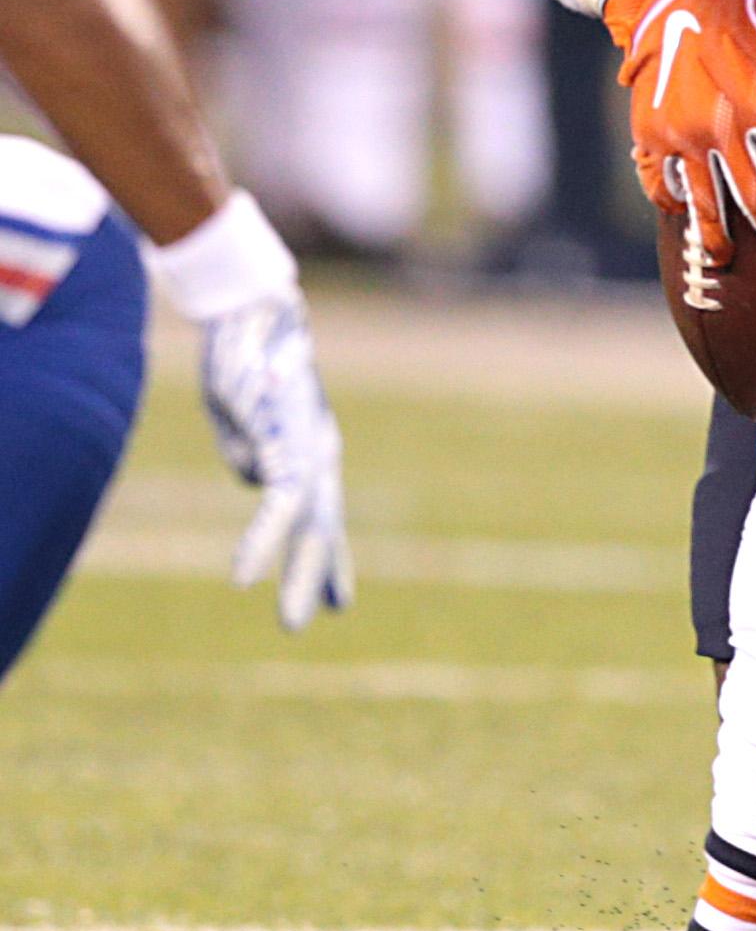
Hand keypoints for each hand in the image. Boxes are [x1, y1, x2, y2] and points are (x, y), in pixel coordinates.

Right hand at [200, 294, 351, 632]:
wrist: (253, 308)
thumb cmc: (245, 358)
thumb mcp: (241, 416)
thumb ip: (250, 452)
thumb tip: (258, 482)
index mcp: (310, 448)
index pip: (324, 514)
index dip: (331, 559)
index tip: (340, 602)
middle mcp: (318, 453)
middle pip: (323, 526)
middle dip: (318, 576)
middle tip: (316, 622)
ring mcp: (304, 449)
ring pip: (308, 525)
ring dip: (297, 576)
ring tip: (295, 622)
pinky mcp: (283, 445)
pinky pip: (276, 505)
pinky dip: (261, 543)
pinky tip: (243, 575)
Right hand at [603, 0, 755, 267]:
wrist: (673, 3)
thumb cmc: (749, 24)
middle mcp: (723, 126)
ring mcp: (682, 134)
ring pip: (705, 205)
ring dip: (718, 239)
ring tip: (727, 258)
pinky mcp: (651, 136)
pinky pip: (662, 185)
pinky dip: (674, 206)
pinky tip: (687, 217)